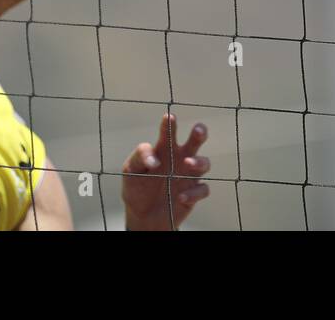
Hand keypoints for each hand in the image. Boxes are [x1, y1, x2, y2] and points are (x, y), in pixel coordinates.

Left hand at [121, 114, 210, 230]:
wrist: (143, 216)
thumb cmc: (137, 187)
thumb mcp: (130, 170)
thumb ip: (140, 157)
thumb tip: (155, 159)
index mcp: (164, 148)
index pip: (168, 132)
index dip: (170, 124)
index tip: (169, 118)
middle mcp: (180, 158)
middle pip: (195, 141)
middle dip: (199, 133)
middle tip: (197, 130)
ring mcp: (188, 175)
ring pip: (204, 162)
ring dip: (199, 162)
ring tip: (188, 163)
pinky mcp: (194, 192)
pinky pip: (202, 189)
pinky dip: (194, 192)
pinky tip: (180, 197)